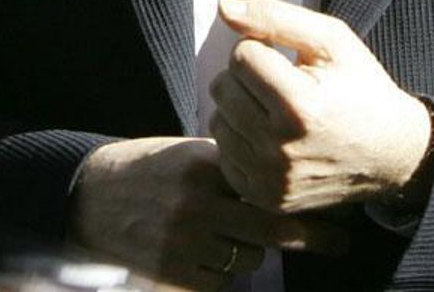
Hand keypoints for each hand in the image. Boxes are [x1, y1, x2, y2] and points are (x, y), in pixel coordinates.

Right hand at [67, 136, 345, 290]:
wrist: (94, 197)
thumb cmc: (149, 169)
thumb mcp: (186, 154)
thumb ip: (228, 165)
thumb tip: (282, 172)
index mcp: (203, 166)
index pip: (264, 184)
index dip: (298, 196)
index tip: (335, 207)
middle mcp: (198, 204)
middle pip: (269, 229)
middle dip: (309, 236)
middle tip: (340, 242)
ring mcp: (187, 241)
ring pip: (249, 257)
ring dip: (250, 249)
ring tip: (228, 232)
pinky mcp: (176, 272)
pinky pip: (222, 279)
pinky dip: (223, 269)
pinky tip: (204, 250)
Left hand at [210, 0, 433, 214]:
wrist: (392, 155)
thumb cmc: (359, 87)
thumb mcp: (330, 39)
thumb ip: (274, 17)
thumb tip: (222, 7)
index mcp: (299, 106)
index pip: (241, 55)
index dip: (261, 48)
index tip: (287, 60)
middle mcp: (281, 149)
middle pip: (222, 86)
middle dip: (246, 76)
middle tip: (279, 83)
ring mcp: (271, 180)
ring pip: (217, 119)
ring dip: (240, 107)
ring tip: (274, 109)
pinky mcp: (264, 199)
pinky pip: (223, 154)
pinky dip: (241, 140)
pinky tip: (270, 136)